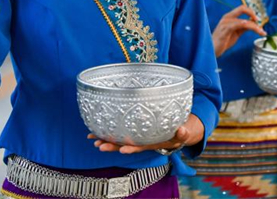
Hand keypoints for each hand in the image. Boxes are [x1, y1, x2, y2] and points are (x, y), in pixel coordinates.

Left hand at [88, 114, 203, 153]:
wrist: (177, 131)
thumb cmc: (179, 133)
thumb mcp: (183, 133)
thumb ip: (183, 133)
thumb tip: (182, 130)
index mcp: (152, 143)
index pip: (140, 147)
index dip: (131, 148)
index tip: (122, 150)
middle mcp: (142, 141)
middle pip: (125, 145)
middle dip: (111, 146)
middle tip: (99, 145)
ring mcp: (137, 136)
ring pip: (119, 139)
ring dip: (106, 139)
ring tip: (92, 137)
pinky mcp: (134, 129)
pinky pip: (120, 131)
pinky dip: (110, 130)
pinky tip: (98, 126)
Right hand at [212, 6, 265, 56]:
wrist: (212, 49)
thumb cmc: (224, 41)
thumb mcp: (236, 32)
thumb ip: (244, 27)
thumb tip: (254, 23)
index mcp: (230, 17)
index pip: (242, 8)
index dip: (251, 12)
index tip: (258, 20)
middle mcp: (227, 17)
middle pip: (242, 8)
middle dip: (253, 14)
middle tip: (259, 22)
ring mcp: (225, 23)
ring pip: (243, 21)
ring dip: (254, 26)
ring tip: (260, 32)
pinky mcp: (224, 31)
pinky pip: (235, 25)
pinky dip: (242, 24)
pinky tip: (247, 25)